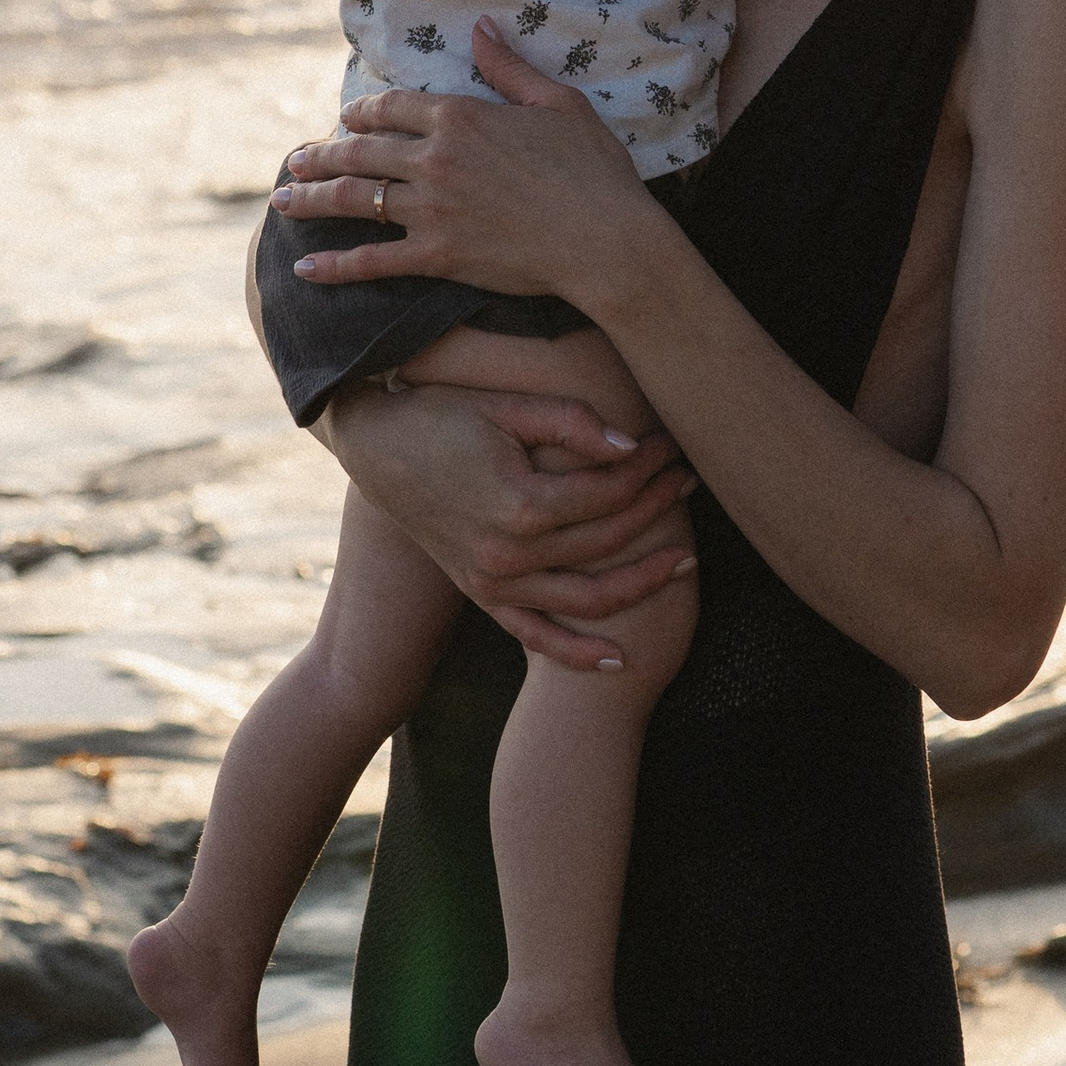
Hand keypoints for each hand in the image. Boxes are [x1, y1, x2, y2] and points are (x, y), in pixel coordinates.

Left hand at [277, 25, 654, 303]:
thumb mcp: (557, 105)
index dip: (362, 112)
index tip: (345, 119)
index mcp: (461, 117)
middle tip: (294, 161)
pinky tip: (305, 268)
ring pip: (354, 200)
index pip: (391, 108)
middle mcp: (435, 159)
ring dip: (311, 200)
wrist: (606, 239)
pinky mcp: (437, 255)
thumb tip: (480, 27)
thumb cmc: (593, 171)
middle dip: (320, 155)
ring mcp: (431, 209)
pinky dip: (335, 266)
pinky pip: (373, 260)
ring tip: (283, 200)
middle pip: (360, 153)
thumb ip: (509, 68)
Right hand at [327, 380, 695, 669]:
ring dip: (642, 583)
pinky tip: (621, 659)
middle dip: (657, 510)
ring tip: (685, 561)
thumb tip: (633, 447)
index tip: (671, 448)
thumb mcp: (506, 406)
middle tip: (688, 482)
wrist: (377, 448)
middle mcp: (510, 553)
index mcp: (521, 503)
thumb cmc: (441, 415)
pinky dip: (578, 654)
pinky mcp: (482, 594)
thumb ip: (572, 423)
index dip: (648, 469)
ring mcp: (495, 582)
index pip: (610, 491)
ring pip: (588, 599)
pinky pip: (536, 636)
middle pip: (608, 539)